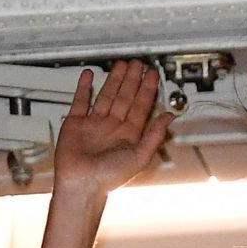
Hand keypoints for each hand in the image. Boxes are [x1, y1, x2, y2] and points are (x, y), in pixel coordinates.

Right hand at [53, 60, 173, 198]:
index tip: (152, 74)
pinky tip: (90, 76)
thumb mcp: (140, 156)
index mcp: (129, 134)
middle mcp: (113, 127)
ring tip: (120, 65)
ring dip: (114, 80)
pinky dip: (84, 87)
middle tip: (138, 64)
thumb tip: (169, 118)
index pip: (141, 106)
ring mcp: (95, 124)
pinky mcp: (76, 123)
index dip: (147, 89)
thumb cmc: (109, 177)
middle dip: (132, 80)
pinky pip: (80, 101)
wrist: (81, 184)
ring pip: (106, 95)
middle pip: (125, 96)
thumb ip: (155, 135)